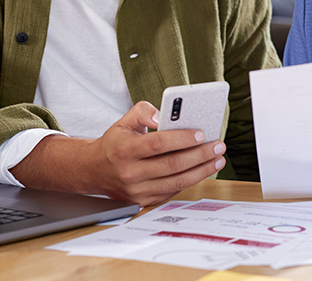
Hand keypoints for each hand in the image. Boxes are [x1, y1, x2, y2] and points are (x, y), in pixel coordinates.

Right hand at [10, 101, 226, 205]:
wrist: (94, 171)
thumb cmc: (114, 143)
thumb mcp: (124, 121)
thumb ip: (143, 111)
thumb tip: (162, 115)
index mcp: (124, 150)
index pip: (157, 144)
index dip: (181, 138)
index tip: (201, 132)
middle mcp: (130, 173)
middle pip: (172, 165)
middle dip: (200, 155)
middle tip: (218, 145)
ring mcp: (137, 190)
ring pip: (176, 182)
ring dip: (202, 171)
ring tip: (218, 159)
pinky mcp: (144, 200)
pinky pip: (172, 191)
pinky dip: (191, 180)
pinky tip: (203, 170)